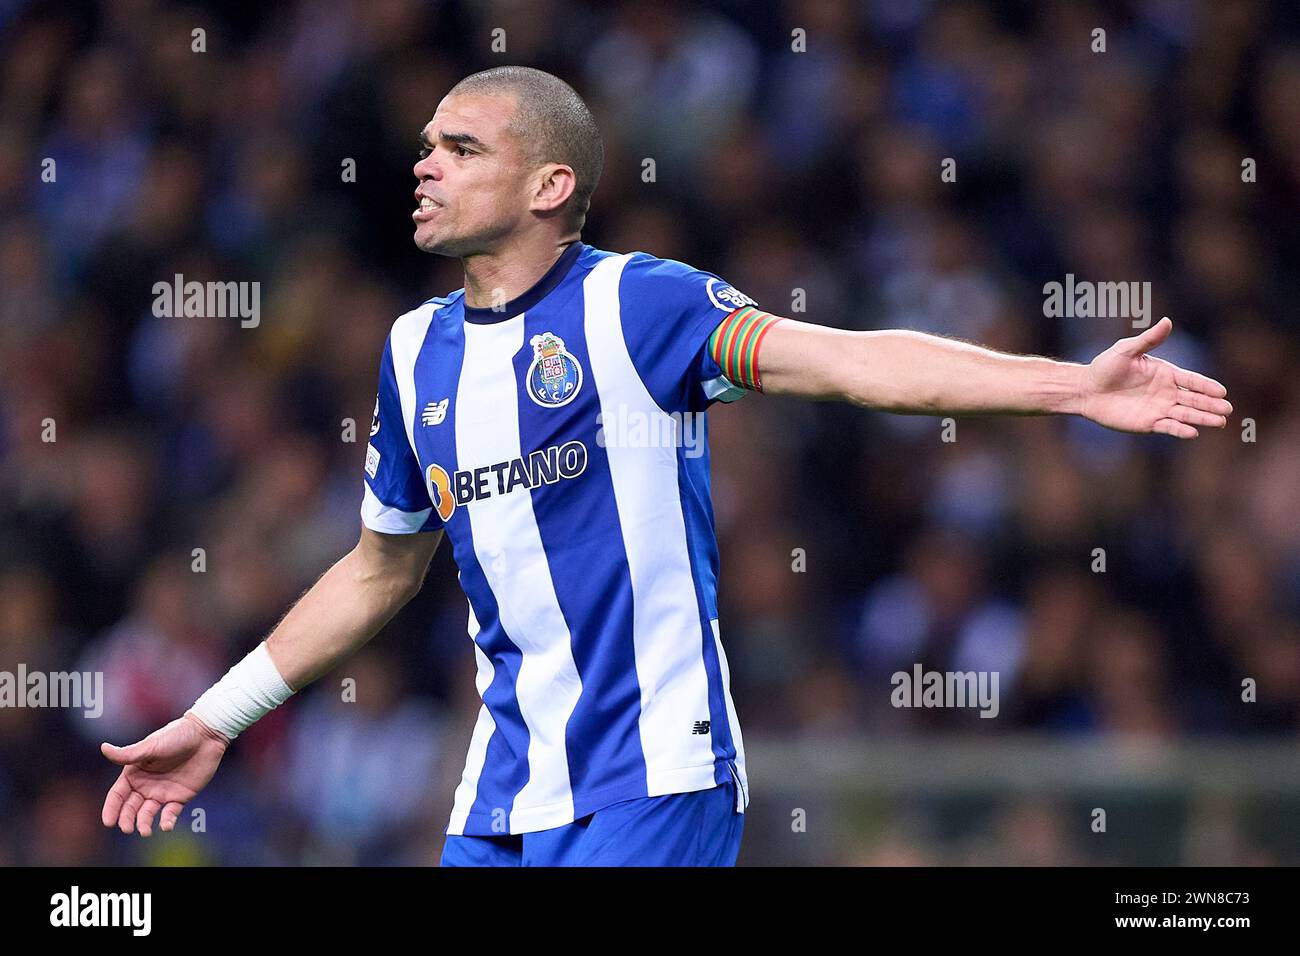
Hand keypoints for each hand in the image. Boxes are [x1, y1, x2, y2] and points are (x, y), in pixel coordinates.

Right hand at [100, 712, 229, 836]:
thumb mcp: (151, 746)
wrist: (206, 735)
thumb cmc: (176, 736)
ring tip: (145, 831)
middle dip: (127, 819)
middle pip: (131, 807)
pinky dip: (167, 821)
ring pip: (148, 813)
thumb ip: (129, 754)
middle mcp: (145, 785)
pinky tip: (166, 825)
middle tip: (127, 829)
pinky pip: (170, 813)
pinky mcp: (180, 797)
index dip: (112, 808)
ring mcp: (162, 792)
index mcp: (135, 773)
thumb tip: (103, 748)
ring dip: (144, 823)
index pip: (118, 795)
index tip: (109, 822)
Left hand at [1081, 317, 1231, 437]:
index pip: (1192, 380)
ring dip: (1202, 418)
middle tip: (1228, 409)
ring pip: (1186, 414)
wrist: (1086, 389)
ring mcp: (1159, 408)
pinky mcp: (1148, 423)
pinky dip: (1180, 430)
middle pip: (1194, 399)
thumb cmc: (1105, 367)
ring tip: (1220, 422)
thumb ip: (1148, 340)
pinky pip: (1168, 427)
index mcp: (1165, 373)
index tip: (1222, 391)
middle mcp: (1166, 392)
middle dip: (1211, 404)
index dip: (1207, 386)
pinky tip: (1193, 432)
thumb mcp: (1127, 350)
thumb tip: (1167, 321)